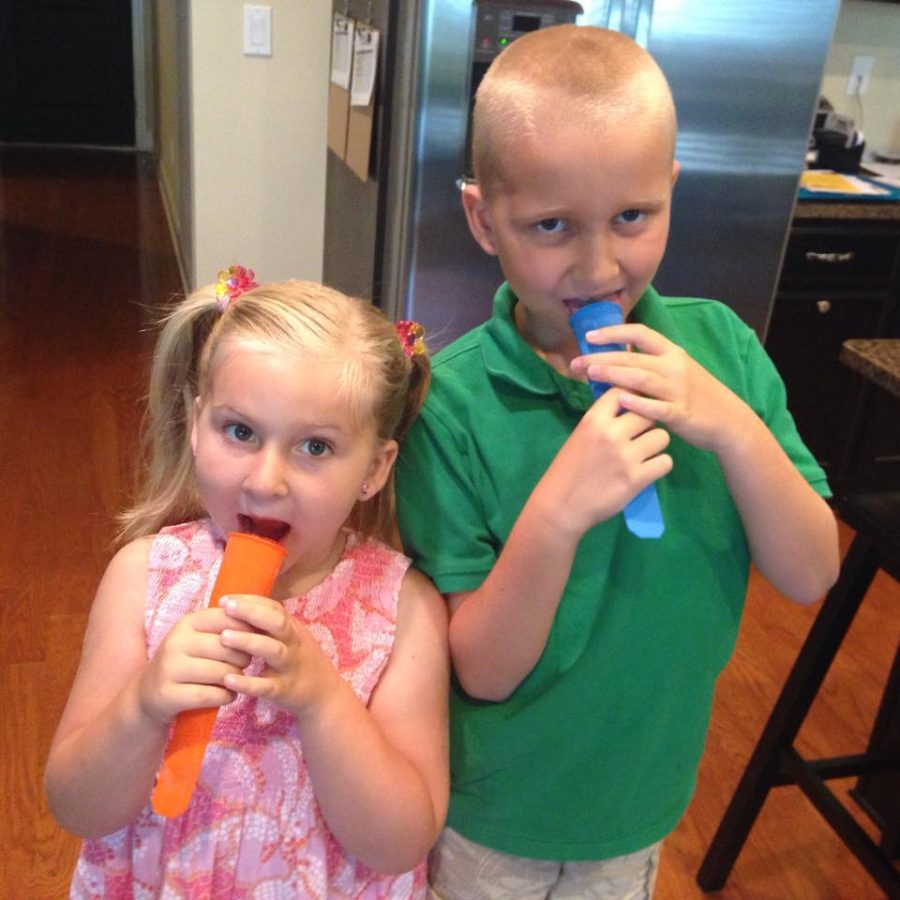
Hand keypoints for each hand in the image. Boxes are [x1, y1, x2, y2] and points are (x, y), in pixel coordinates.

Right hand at [138, 606, 253, 724]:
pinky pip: (211, 695)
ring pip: (220, 672)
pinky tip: (226, 695)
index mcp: (187, 623)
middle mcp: (176, 642)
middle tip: (244, 664)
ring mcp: (170, 668)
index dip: (247, 630)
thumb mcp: (201, 638)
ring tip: (235, 680)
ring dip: (235, 679)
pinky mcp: (168, 694)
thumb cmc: (188, 661)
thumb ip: (227, 628)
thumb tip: (263, 624)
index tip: (255, 639)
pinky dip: (226, 697)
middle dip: (243, 657)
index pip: (227, 618)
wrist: (150, 694)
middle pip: (226, 647)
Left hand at [218, 595, 342, 718]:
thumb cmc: (301, 662)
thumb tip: (239, 609)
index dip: (250, 602)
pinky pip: (266, 686)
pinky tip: (228, 679)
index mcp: (292, 629)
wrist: (327, 695)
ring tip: (223, 637)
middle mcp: (293, 644)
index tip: (225, 600)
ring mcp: (290, 667)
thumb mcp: (293, 639)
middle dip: (251, 612)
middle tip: (225, 607)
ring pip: (273, 650)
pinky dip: (248, 683)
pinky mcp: (285, 691)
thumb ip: (272, 626)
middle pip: (277, 623)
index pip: (273, 608)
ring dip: (248, 641)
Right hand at [535, 385, 670, 536]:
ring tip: (645, 453)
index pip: (624, 392)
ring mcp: (626, 456)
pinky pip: (665, 462)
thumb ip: (604, 420)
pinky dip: (659, 465)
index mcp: (594, 420)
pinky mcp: (636, 479)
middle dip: (648, 423)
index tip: (635, 406)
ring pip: (662, 436)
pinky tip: (648, 469)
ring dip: (656, 444)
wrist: (561, 505)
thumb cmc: (569, 469)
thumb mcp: (581, 435)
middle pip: (648, 413)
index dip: (634, 396)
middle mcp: (611, 434)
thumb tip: (630, 404)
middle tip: (641, 434)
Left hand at [571, 322, 748, 453]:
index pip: (641, 332)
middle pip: (633, 356)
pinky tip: (620, 401)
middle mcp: (674, 366)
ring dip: (614, 374)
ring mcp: (678, 389)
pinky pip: (657, 407)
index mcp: (672, 352)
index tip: (589, 336)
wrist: (728, 420)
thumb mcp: (676, 371)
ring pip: (641, 378)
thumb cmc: (695, 395)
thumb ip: (650, 363)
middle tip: (577, 362)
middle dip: (602, 357)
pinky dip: (638, 403)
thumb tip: (615, 357)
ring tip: (590, 373)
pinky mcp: (681, 413)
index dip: (614, 332)